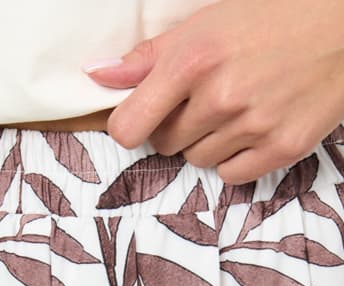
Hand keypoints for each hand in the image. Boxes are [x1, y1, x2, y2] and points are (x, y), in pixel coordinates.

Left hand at [84, 0, 343, 183]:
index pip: (129, 127)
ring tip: (235, 109)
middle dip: (175, 126)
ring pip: (197, 160)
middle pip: (164, 145)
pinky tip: (252, 128)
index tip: (142, 118)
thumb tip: (99, 76)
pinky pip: (231, 175)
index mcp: (193, 61)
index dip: (130, 126)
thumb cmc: (272, 15)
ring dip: (207, 142)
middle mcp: (221, 97)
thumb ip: (149, 57)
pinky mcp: (281, 148)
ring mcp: (253, 126)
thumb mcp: (205, 23)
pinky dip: (235, 159)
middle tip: (205, 99)